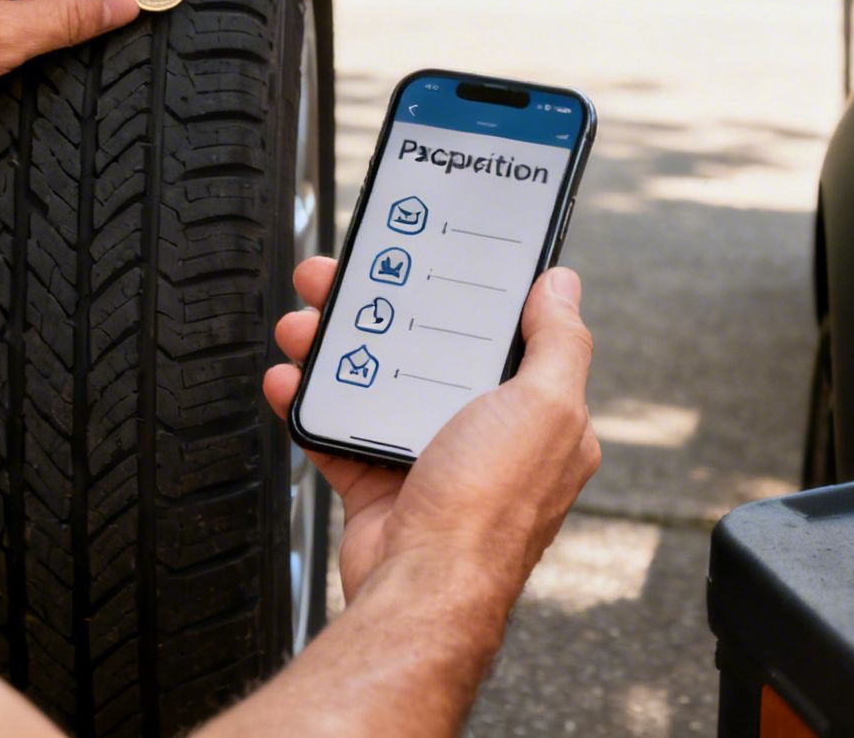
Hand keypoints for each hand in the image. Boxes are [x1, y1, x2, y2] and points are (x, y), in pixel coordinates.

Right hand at [263, 259, 600, 605]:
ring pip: (377, 385)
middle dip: (380, 313)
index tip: (427, 261)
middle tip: (338, 286)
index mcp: (537, 415)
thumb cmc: (490, 509)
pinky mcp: (381, 488)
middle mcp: (487, 437)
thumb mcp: (546, 407)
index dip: (465, 293)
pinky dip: (310, 405)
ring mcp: (430, 461)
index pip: (505, 336)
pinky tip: (291, 381)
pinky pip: (339, 434)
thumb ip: (559, 341)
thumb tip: (563, 286)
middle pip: (428, 352)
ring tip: (303, 327)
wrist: (421, 591)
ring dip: (334, 351)